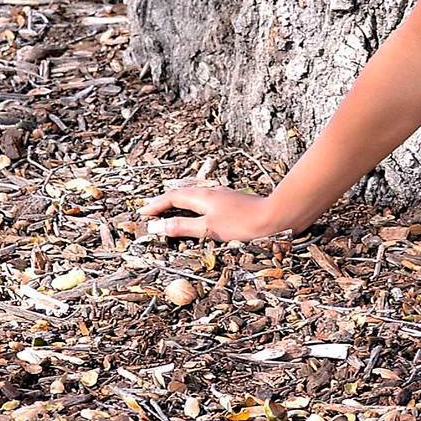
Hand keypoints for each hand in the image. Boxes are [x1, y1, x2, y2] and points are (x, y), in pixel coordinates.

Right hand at [139, 185, 286, 241]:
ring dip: (180, 204)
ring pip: (195, 196)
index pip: (172, 197)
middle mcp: (212, 192)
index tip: (142, 214)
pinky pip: (206, 202)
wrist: (277, 217)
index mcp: (203, 197)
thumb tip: (157, 226)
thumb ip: (182, 227)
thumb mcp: (209, 228)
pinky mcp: (233, 202)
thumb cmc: (244, 224)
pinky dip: (194, 207)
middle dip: (165, 202)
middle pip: (182, 194)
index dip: (156, 206)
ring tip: (171, 211)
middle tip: (152, 212)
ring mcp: (223, 196)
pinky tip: (200, 214)